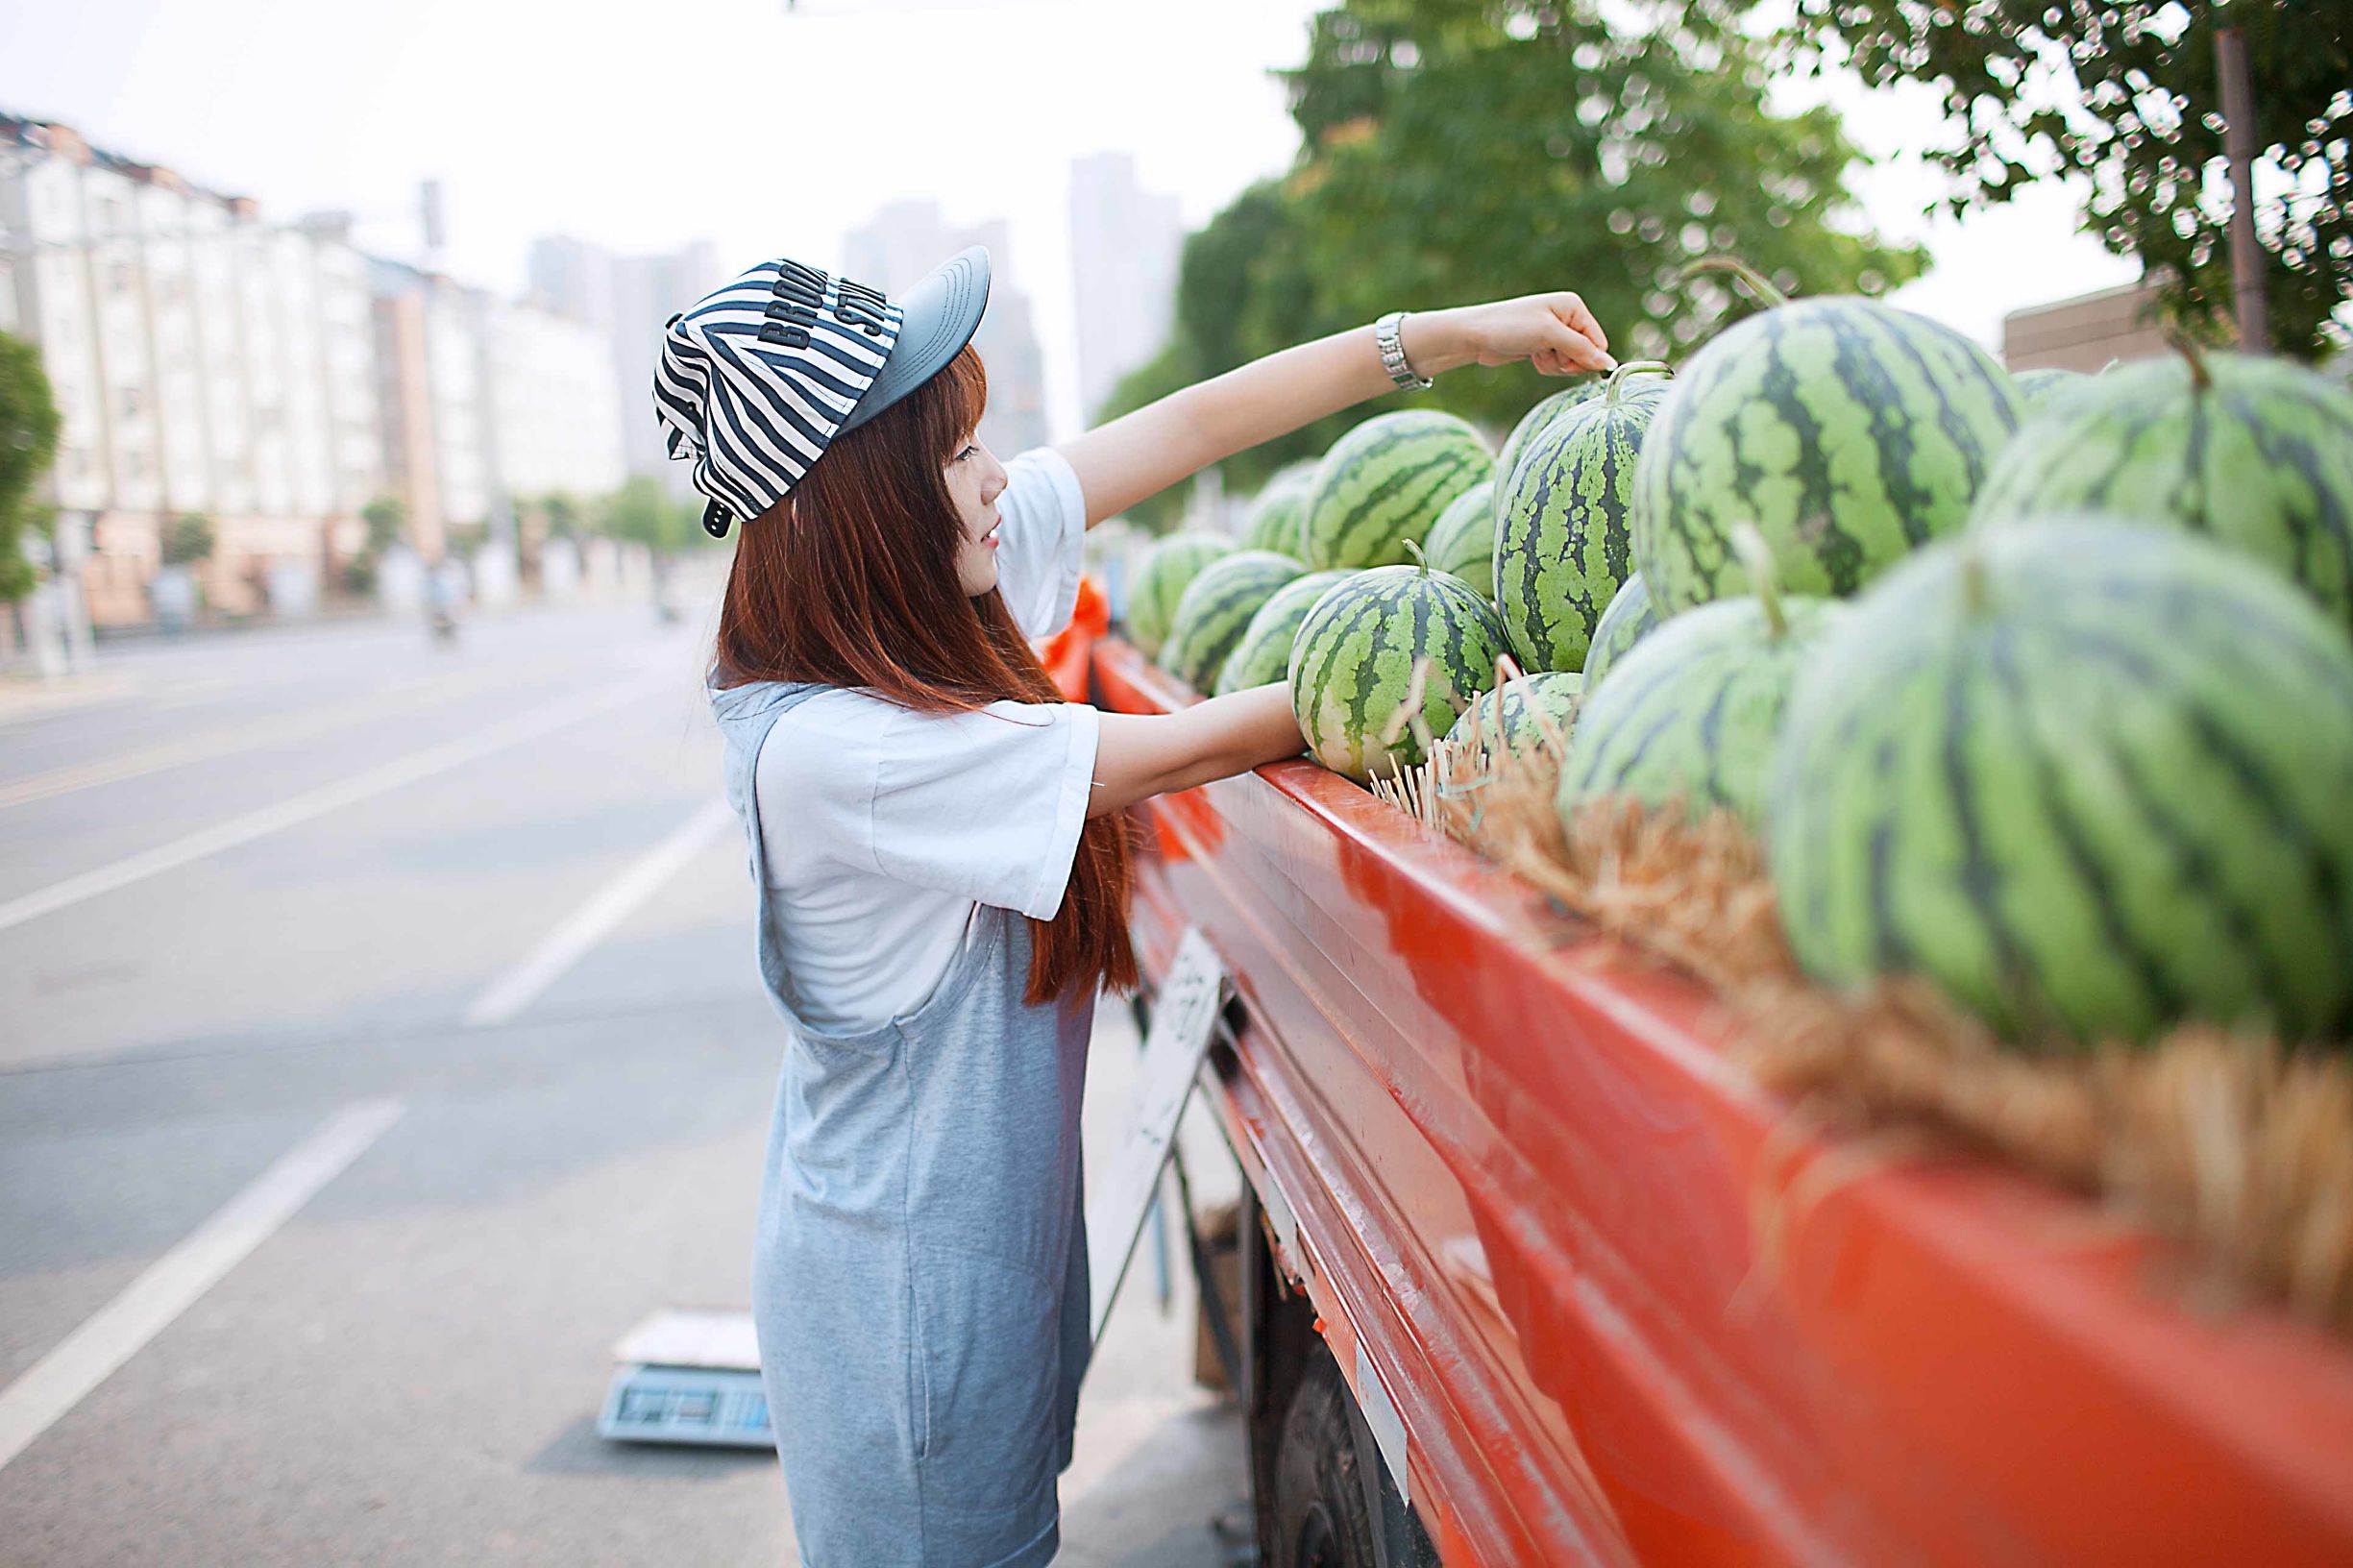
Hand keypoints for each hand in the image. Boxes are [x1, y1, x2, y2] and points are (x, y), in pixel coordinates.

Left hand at [1401, 294, 1614, 378]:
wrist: (1475, 335)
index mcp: (1573, 306)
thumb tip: (1609, 364)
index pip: (1598, 341)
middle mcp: (1567, 317)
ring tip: (1535, 353)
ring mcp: (1555, 332)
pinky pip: (1556, 364)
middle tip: (1547, 355)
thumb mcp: (1548, 335)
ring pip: (1571, 362)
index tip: (1567, 363)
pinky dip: (1546, 365)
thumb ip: (1581, 349)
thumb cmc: (1510, 327)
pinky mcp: (1543, 345)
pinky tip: (1531, 356)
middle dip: (1568, 362)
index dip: (1587, 358)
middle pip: (1586, 354)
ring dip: (1554, 365)